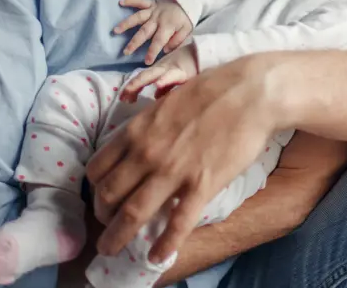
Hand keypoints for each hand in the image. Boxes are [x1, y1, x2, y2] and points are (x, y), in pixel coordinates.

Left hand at [85, 54, 283, 262]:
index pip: (97, 168)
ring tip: (111, 250)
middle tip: (106, 226)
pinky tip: (158, 257)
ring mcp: (173, 171)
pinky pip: (177, 223)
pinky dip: (164, 245)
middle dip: (101, 217)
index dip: (94, 188)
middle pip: (107, 195)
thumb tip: (140, 142)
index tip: (102, 197)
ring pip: (132, 214)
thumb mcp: (167, 101)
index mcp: (137, 130)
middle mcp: (147, 153)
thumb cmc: (213, 90)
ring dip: (117, 238)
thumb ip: (149, 125)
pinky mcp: (202, 185)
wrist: (251, 93)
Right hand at [114, 0, 192, 64]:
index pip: (159, 41)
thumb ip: (177, 40)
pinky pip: (140, 1)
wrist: (187, 0)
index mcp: (168, 26)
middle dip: (135, 42)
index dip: (152, 52)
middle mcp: (158, 18)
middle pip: (144, 32)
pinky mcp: (151, 3)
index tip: (147, 62)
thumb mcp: (187, 30)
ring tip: (115, 30)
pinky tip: (120, 2)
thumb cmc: (185, 18)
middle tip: (125, 52)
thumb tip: (166, 50)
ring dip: (126, 24)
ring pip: (138, 17)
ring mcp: (153, 10)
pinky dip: (130, 1)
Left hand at [119, 45, 198, 102]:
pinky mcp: (183, 73)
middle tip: (122, 97)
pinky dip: (165, 80)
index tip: (123, 98)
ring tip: (131, 89)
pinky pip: (173, 77)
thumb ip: (166, 86)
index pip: (143, 78)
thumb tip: (156, 96)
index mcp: (160, 70)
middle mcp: (163, 69)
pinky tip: (157, 84)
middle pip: (145, 77)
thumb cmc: (191, 65)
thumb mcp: (176, 75)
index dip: (132, 87)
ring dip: (142, 81)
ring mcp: (172, 70)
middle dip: (133, 86)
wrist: (206, 53)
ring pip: (154, 75)